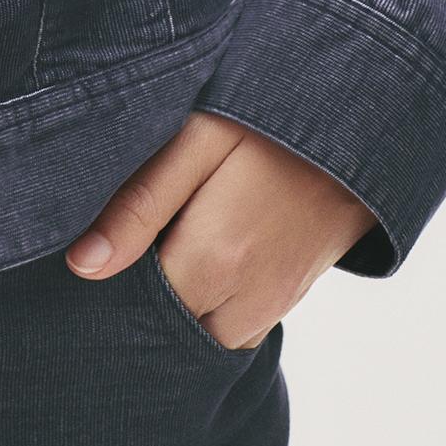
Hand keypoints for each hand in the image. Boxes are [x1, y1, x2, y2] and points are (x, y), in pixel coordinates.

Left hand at [65, 111, 377, 348]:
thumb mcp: (196, 140)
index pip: (137, 305)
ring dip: (183, 295)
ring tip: (172, 233)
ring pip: (206, 329)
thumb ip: (139, 205)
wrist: (363, 116)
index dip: (112, 275)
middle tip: (136, 232)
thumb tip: (82, 265)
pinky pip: (239, 322)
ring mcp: (276, 303)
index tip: (101, 239)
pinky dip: (215, 299)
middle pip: (171, 324)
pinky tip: (207, 243)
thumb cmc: (270, 116)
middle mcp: (247, 300)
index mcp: (213, 260)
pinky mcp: (294, 294)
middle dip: (145, 292)